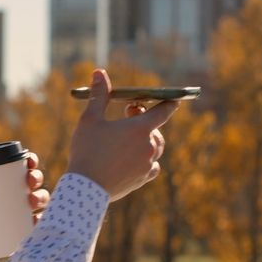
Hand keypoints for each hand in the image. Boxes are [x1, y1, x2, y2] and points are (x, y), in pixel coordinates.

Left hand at [0, 153, 49, 259]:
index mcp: (1, 184)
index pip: (19, 168)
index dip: (29, 161)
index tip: (29, 160)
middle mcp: (14, 196)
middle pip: (33, 181)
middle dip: (36, 177)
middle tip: (30, 181)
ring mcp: (20, 213)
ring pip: (39, 200)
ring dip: (41, 197)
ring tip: (32, 201)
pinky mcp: (23, 229)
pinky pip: (37, 222)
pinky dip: (41, 220)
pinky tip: (37, 219)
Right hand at [66, 69, 178, 200]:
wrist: (86, 188)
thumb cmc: (87, 150)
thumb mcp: (90, 119)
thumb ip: (99, 95)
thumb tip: (99, 72)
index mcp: (140, 128)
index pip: (163, 111)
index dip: (169, 102)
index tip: (175, 99)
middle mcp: (149, 146)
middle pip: (156, 129)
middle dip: (146, 119)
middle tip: (129, 114)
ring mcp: (147, 164)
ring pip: (155, 148)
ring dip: (147, 140)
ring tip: (130, 137)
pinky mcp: (142, 179)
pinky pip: (152, 166)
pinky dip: (146, 160)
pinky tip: (134, 159)